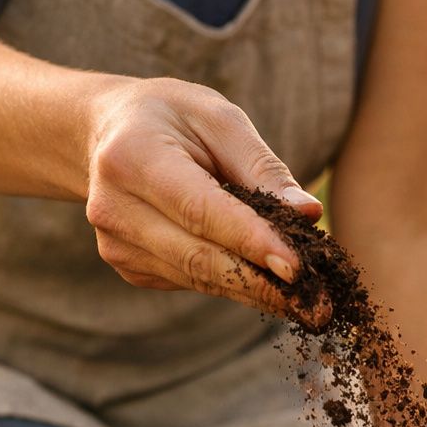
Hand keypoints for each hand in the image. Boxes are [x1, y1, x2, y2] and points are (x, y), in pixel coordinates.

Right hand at [82, 77, 329, 326]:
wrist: (107, 132)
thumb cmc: (174, 119)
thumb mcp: (219, 119)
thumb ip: (263, 167)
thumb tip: (308, 213)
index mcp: (133, 157)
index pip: (201, 211)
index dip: (251, 242)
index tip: (298, 270)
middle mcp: (115, 207)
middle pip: (200, 257)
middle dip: (264, 285)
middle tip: (319, 307)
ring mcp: (117, 244)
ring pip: (200, 277)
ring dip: (257, 291)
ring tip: (309, 301)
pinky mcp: (129, 267)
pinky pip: (193, 281)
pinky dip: (235, 284)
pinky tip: (267, 281)